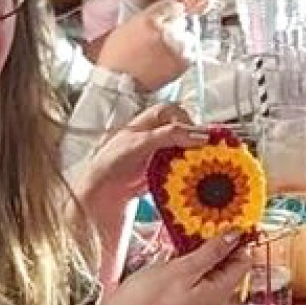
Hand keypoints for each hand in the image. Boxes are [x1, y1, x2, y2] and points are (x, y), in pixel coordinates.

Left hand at [70, 102, 207, 208]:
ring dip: (190, 159)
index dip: (187, 119)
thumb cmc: (112, 163)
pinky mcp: (155, 173)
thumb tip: (198, 134)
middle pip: (179, 132)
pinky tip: (188, 180)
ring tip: (200, 168)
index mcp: (145, 123)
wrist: (100, 192)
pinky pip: (175, 170)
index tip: (200, 135)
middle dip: (193, 141)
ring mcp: (153, 155)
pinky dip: (184, 174)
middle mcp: (150, 137)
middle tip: (205, 152)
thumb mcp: (143, 142)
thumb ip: (170, 135)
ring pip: (179, 151)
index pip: (172, 112)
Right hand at [97, 0, 191, 92]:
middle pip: (180, 21)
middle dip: (173, 27)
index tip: (170, 15)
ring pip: (187, 37)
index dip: (171, 11)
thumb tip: (160, 15)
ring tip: (166, 51)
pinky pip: (190, 53)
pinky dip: (183, 55)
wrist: (118, 83)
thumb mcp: (126, 27)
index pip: (172, 6)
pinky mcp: (183, 63)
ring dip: (180, 41)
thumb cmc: (117, 56)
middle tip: (163, 37)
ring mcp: (177, 48)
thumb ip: (146, 18)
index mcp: (150, 20)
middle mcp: (166, 31)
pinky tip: (170, 59)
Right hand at [100, 230, 259, 304]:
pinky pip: (200, 272)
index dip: (238, 241)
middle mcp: (216, 297)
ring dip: (206, 248)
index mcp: (220, 292)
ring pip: (214, 266)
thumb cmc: (149, 295)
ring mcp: (202, 296)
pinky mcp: (189, 294)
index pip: (243, 262)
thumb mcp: (183, 268)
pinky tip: (182, 246)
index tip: (227, 220)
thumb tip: (236, 236)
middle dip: (221, 242)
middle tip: (207, 221)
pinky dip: (194, 258)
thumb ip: (212, 252)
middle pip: (230, 264)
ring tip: (193, 230)